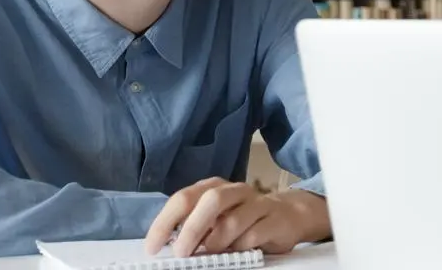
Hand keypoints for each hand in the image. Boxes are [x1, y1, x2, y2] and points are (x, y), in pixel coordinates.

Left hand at [143, 177, 331, 257]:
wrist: (289, 215)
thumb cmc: (244, 220)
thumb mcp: (215, 221)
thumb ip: (194, 227)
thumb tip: (170, 245)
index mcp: (213, 187)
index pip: (183, 199)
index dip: (164, 223)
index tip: (153, 248)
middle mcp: (234, 190)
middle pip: (210, 201)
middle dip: (191, 229)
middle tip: (181, 254)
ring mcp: (258, 203)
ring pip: (232, 221)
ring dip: (217, 243)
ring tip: (213, 254)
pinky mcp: (275, 219)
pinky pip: (253, 235)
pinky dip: (240, 248)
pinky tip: (238, 251)